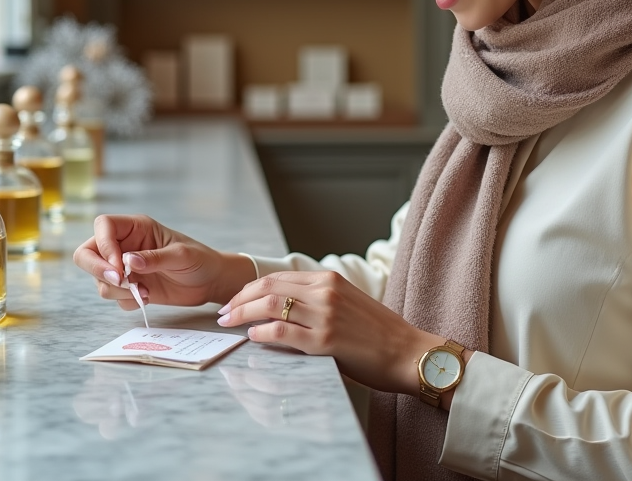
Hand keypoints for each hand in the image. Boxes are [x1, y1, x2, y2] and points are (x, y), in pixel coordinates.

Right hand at [73, 214, 255, 309]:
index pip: (103, 226)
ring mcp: (124, 267)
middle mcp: (124, 245)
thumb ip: (154, 258)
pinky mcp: (129, 287)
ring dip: (118, 290)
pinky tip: (148, 297)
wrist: (209, 282)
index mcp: (135, 228)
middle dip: (98, 270)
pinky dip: (127, 300)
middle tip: (120, 281)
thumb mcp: (181, 255)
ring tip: (145, 292)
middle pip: (87, 253)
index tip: (119, 265)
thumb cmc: (199, 259)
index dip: (104, 245)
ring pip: (99, 279)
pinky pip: (114, 296)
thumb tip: (127, 262)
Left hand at [215, 270, 447, 395]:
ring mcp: (325, 315)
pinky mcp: (325, 341)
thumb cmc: (379, 334)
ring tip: (229, 323)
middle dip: (239, 299)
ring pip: (269, 306)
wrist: (408, 353)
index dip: (250, 288)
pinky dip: (261, 333)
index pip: (278, 277)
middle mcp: (325, 292)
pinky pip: (282, 332)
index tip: (235, 300)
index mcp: (330, 280)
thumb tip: (281, 308)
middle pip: (268, 288)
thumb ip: (318, 300)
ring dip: (242, 314)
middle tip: (223, 312)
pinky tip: (252, 337)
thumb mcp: (347, 303)